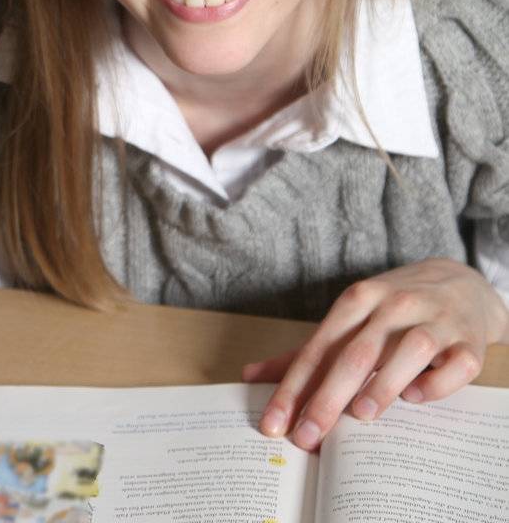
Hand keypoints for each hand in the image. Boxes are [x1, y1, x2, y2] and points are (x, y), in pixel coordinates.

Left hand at [241, 259, 508, 449]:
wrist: (459, 282)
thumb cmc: (394, 308)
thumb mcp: (350, 318)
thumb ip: (306, 351)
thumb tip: (250, 375)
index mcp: (359, 300)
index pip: (319, 347)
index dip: (294, 387)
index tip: (274, 423)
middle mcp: (394, 306)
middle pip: (356, 353)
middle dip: (327, 398)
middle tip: (306, 436)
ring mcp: (434, 321)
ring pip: (408, 351)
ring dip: (383, 385)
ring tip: (361, 416)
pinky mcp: (468, 342)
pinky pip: (454, 365)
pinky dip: (436, 383)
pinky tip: (417, 399)